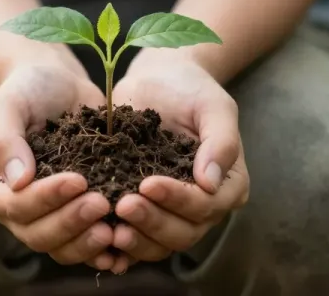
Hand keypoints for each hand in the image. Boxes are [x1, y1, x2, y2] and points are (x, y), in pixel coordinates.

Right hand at [0, 62, 115, 269]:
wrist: (59, 85)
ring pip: (61, 247)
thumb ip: (5, 139)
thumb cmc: (28, 91)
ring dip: (87, 242)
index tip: (78, 180)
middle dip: (70, 223)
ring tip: (115, 228)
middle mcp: (15, 208)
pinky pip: (85, 244)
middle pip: (37, 235)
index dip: (46, 199)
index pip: (14, 206)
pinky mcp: (74, 215)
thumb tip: (17, 182)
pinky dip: (103, 249)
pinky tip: (124, 245)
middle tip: (102, 204)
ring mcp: (46, 216)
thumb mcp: (9, 104)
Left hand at [109, 56, 249, 272]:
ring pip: (159, 244)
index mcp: (227, 185)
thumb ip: (221, 141)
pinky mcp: (145, 213)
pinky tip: (101, 240)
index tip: (147, 183)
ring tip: (110, 229)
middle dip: (153, 223)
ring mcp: (172, 214)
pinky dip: (120, 247)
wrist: (158, 81)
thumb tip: (209, 183)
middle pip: (183, 233)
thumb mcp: (213, 106)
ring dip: (136, 240)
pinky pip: (135, 239)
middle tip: (122, 206)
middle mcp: (203, 208)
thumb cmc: (190, 89)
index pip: (206, 205)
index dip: (178, 199)